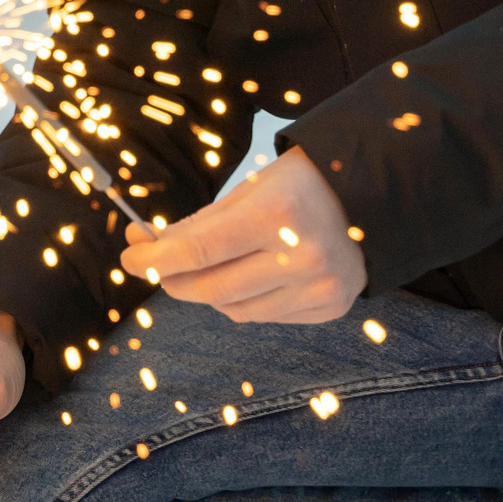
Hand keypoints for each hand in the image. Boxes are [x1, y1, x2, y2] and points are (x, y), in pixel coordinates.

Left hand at [118, 146, 364, 322]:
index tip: (129, 257)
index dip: (154, 258)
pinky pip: (267, 316)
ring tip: (202, 270)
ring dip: (207, 293)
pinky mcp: (331, 307)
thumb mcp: (247, 190)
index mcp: (276, 215)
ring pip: (236, 310)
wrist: (373, 196)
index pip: (198, 250)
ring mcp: (320, 287)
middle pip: (212, 288)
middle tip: (152, 267)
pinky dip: (244, 301)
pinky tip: (245, 277)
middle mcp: (301, 256)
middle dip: (172, 280)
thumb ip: (198, 224)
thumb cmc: (299, 185)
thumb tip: (146, 247)